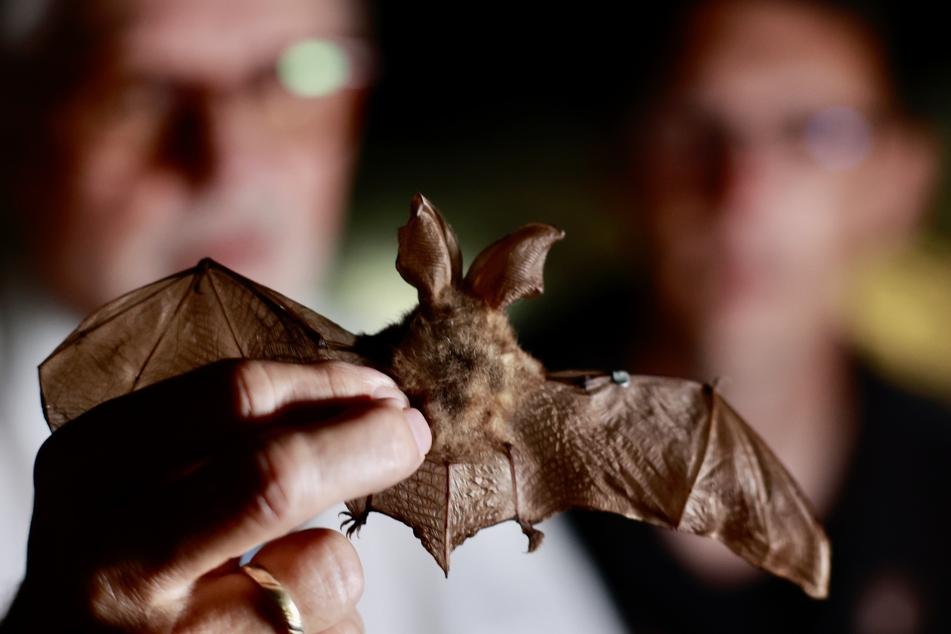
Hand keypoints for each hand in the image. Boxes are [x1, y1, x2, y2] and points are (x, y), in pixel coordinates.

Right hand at [1, 360, 430, 632]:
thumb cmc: (127, 567)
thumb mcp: (140, 485)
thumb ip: (225, 440)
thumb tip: (368, 401)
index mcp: (89, 469)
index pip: (233, 397)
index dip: (328, 384)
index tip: (381, 389)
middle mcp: (109, 558)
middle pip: (276, 475)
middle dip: (366, 444)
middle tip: (411, 433)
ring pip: (321, 568)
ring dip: (339, 563)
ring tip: (290, 585)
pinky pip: (330, 633)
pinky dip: (332, 624)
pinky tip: (273, 632)